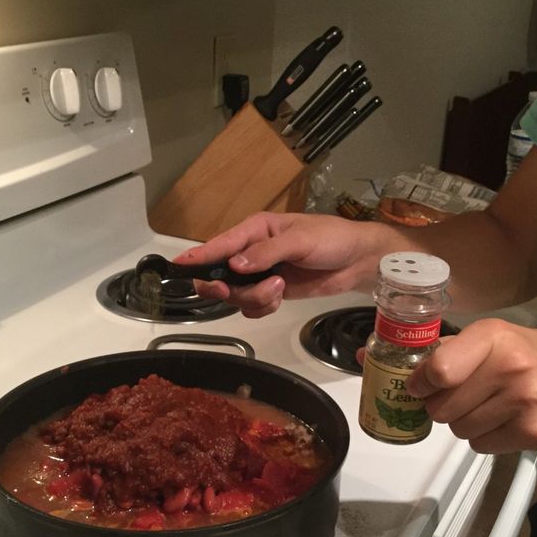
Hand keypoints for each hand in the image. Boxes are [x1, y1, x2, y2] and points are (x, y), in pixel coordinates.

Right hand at [173, 212, 406, 317]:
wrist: (358, 261)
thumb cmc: (331, 239)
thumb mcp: (300, 240)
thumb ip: (267, 253)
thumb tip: (235, 265)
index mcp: (256, 230)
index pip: (220, 244)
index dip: (198, 256)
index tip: (178, 267)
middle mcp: (252, 252)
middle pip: (219, 275)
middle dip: (225, 287)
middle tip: (233, 292)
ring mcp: (261, 274)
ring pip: (237, 295)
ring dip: (254, 298)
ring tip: (279, 289)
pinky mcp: (272, 292)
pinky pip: (253, 306)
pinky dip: (263, 307)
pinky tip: (281, 298)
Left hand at [406, 319, 536, 453]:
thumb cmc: (528, 357)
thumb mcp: (491, 338)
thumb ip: (446, 350)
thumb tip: (394, 368)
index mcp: (494, 336)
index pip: (440, 370)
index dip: (421, 383)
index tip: (420, 386)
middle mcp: (512, 366)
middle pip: (442, 407)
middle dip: (441, 405)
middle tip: (460, 396)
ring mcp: (525, 401)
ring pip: (458, 429)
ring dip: (462, 422)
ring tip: (485, 406)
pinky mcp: (532, 432)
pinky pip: (479, 445)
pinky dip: (482, 437)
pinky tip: (501, 420)